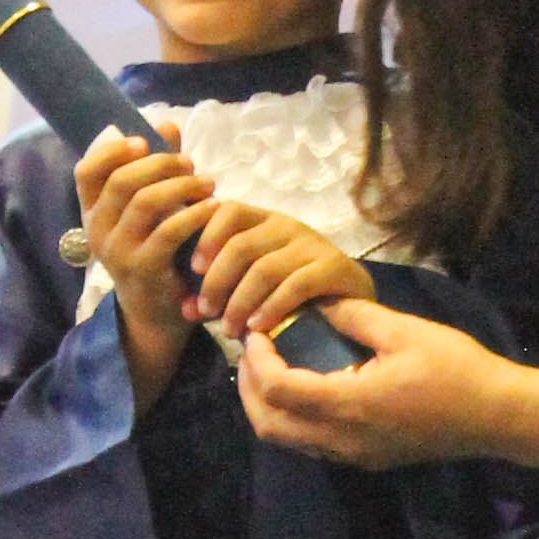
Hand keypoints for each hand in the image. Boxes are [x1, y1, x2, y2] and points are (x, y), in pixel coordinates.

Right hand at [79, 122, 214, 408]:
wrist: (158, 314)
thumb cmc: (157, 251)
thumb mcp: (153, 209)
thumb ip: (157, 168)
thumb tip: (168, 124)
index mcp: (92, 212)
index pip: (86, 170)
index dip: (112, 149)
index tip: (143, 141)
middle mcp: (97, 231)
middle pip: (121, 180)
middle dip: (160, 164)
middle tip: (190, 163)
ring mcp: (117, 251)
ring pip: (144, 201)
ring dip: (180, 185)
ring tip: (207, 183)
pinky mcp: (143, 268)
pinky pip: (168, 230)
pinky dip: (194, 213)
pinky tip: (214, 207)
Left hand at [183, 199, 375, 345]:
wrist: (352, 299)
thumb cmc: (295, 292)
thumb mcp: (253, 284)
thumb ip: (220, 293)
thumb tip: (186, 309)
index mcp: (264, 220)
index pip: (229, 210)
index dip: (206, 236)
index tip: (192, 269)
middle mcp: (287, 226)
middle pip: (240, 245)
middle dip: (217, 281)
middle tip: (207, 311)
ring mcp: (312, 245)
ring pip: (264, 268)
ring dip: (240, 301)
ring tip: (229, 328)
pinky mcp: (334, 268)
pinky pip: (295, 285)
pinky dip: (271, 307)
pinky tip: (258, 327)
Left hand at [240, 302, 516, 464]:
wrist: (498, 417)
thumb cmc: (457, 369)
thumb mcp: (404, 330)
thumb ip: (353, 316)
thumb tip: (316, 300)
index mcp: (348, 405)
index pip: (275, 389)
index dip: (255, 361)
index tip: (256, 332)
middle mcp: (342, 439)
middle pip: (269, 425)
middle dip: (248, 389)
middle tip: (251, 353)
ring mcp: (354, 455)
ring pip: (288, 441)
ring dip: (269, 407)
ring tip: (272, 368)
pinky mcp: (367, 459)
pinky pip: (312, 445)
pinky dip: (295, 419)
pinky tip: (307, 387)